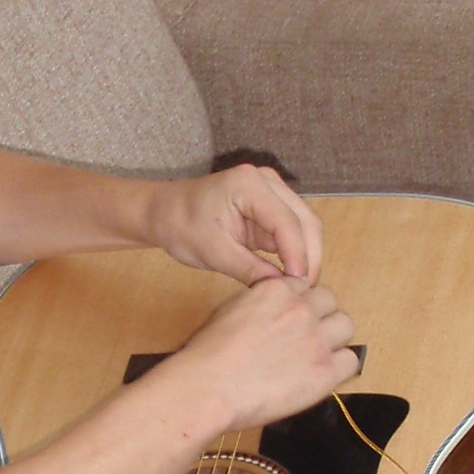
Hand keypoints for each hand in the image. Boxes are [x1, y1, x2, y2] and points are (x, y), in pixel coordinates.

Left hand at [148, 163, 323, 284]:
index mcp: (249, 185)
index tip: (300, 286)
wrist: (164, 213)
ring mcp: (272, 191)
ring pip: (304, 226)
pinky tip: (290, 276)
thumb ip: (251, 270)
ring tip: (300, 288)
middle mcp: (267, 181)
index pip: (287, 223)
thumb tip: (283, 290)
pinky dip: (295, 252)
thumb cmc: (182, 227)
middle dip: (309, 257)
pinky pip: (292, 230)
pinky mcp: (271, 205)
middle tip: (306, 292)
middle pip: (305, 221)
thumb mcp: (214, 253)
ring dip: (305, 256)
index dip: (298, 256)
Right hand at [174, 275, 358, 430]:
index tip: (292, 322)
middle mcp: (301, 309)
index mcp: (277, 290)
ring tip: (314, 358)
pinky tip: (320, 376)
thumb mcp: (230, 310)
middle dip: (320, 318)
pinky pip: (351, 361)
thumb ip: (259, 304)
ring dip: (334, 340)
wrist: (209, 387)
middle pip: (330, 302)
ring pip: (346, 327)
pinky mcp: (325, 371)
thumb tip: (271, 312)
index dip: (300, 305)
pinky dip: (340, 368)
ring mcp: (316, 339)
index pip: (305, 288)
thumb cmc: (208, 356)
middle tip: (304, 340)